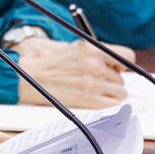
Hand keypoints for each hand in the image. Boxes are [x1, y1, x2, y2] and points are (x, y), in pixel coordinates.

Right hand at [15, 37, 129, 107]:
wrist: (26, 77)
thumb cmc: (47, 63)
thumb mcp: (73, 48)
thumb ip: (96, 53)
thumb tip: (117, 62)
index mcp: (92, 49)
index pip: (127, 56)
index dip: (122, 64)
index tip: (116, 68)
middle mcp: (95, 66)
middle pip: (121, 78)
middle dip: (110, 81)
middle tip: (94, 82)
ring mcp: (93, 84)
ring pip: (120, 93)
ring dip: (109, 94)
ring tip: (92, 92)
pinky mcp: (88, 101)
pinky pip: (113, 105)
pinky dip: (106, 105)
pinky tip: (93, 101)